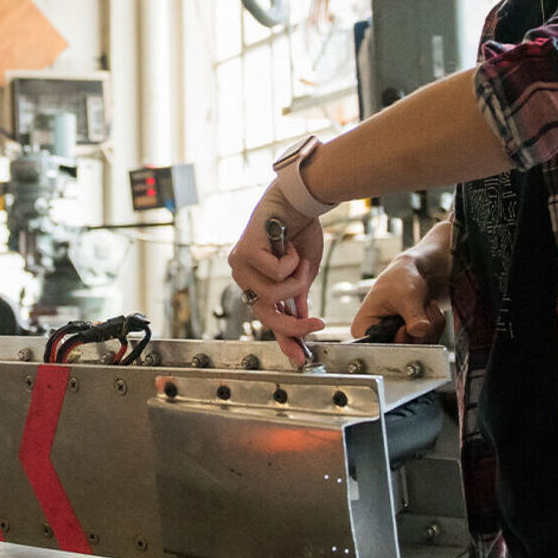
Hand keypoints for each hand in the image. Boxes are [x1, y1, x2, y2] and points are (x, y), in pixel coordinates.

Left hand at [226, 182, 326, 365]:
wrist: (299, 199)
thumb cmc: (300, 229)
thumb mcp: (303, 271)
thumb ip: (298, 296)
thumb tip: (302, 321)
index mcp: (257, 282)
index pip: (267, 317)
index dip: (284, 339)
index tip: (300, 358)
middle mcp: (243, 276)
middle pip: (266, 315)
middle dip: (294, 323)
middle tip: (317, 323)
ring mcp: (239, 266)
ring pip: (273, 295)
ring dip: (296, 280)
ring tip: (298, 259)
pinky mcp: (242, 253)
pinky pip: (274, 273)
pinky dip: (290, 261)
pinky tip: (287, 245)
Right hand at [351, 248, 448, 343]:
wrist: (412, 274)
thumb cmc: (400, 280)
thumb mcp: (406, 296)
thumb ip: (413, 316)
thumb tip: (420, 331)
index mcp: (363, 328)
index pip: (379, 348)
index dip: (396, 341)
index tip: (405, 327)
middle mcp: (377, 338)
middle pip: (402, 351)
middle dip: (419, 331)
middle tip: (424, 309)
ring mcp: (395, 340)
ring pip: (419, 347)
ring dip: (430, 326)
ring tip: (427, 306)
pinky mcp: (410, 340)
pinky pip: (428, 342)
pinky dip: (434, 327)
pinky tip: (429, 311)